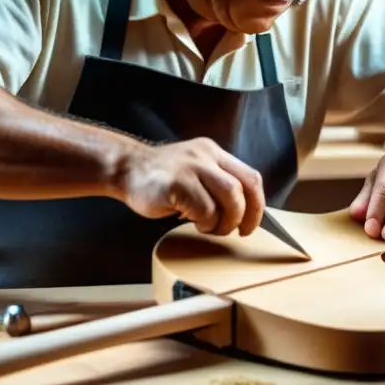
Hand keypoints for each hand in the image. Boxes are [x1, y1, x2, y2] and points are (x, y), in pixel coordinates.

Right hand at [115, 137, 264, 236]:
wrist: (125, 168)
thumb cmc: (161, 178)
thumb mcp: (194, 171)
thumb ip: (215, 183)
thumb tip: (241, 213)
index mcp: (214, 153)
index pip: (250, 177)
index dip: (258, 205)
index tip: (251, 224)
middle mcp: (206, 156)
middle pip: (244, 187)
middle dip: (247, 215)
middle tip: (238, 232)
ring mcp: (192, 167)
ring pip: (229, 196)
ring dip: (225, 220)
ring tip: (210, 227)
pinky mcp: (177, 182)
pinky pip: (204, 208)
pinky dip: (205, 222)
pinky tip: (192, 222)